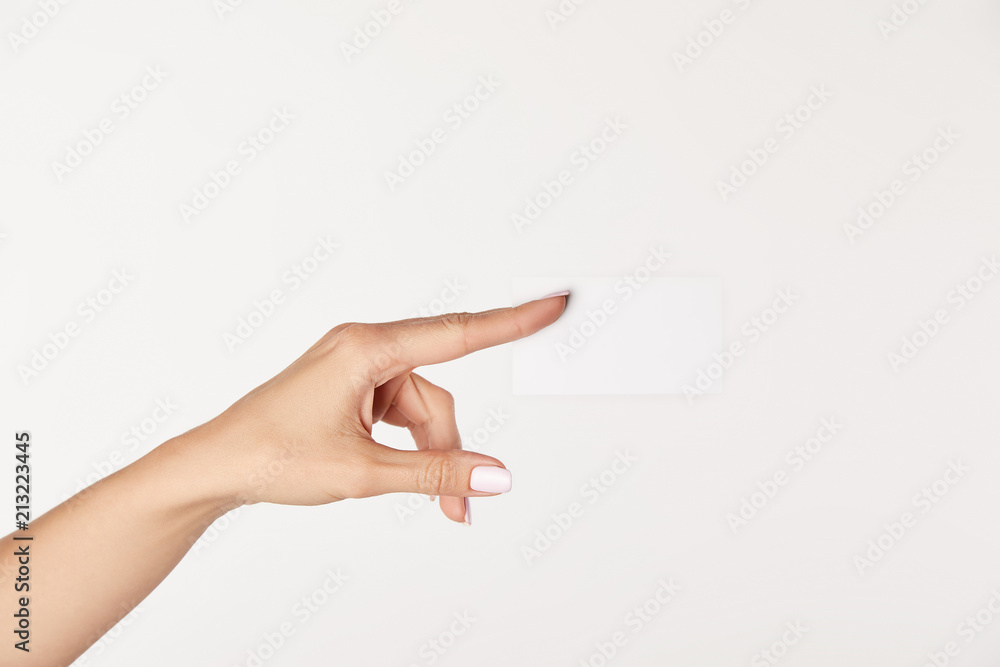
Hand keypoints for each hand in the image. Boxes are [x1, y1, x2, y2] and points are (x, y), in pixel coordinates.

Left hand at [185, 293, 567, 522]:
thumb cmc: (270, 454)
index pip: (458, 333)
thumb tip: (494, 476)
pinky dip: (409, 448)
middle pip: (437, 394)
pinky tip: (401, 475)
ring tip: (429, 504)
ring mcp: (357, 367)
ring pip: (421, 410)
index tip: (552, 304)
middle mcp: (365, 347)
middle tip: (459, 506)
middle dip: (449, 448)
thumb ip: (436, 474)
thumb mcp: (363, 472)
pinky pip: (400, 414)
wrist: (215, 465)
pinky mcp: (351, 387)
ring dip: (429, 456)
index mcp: (367, 347)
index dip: (513, 321)